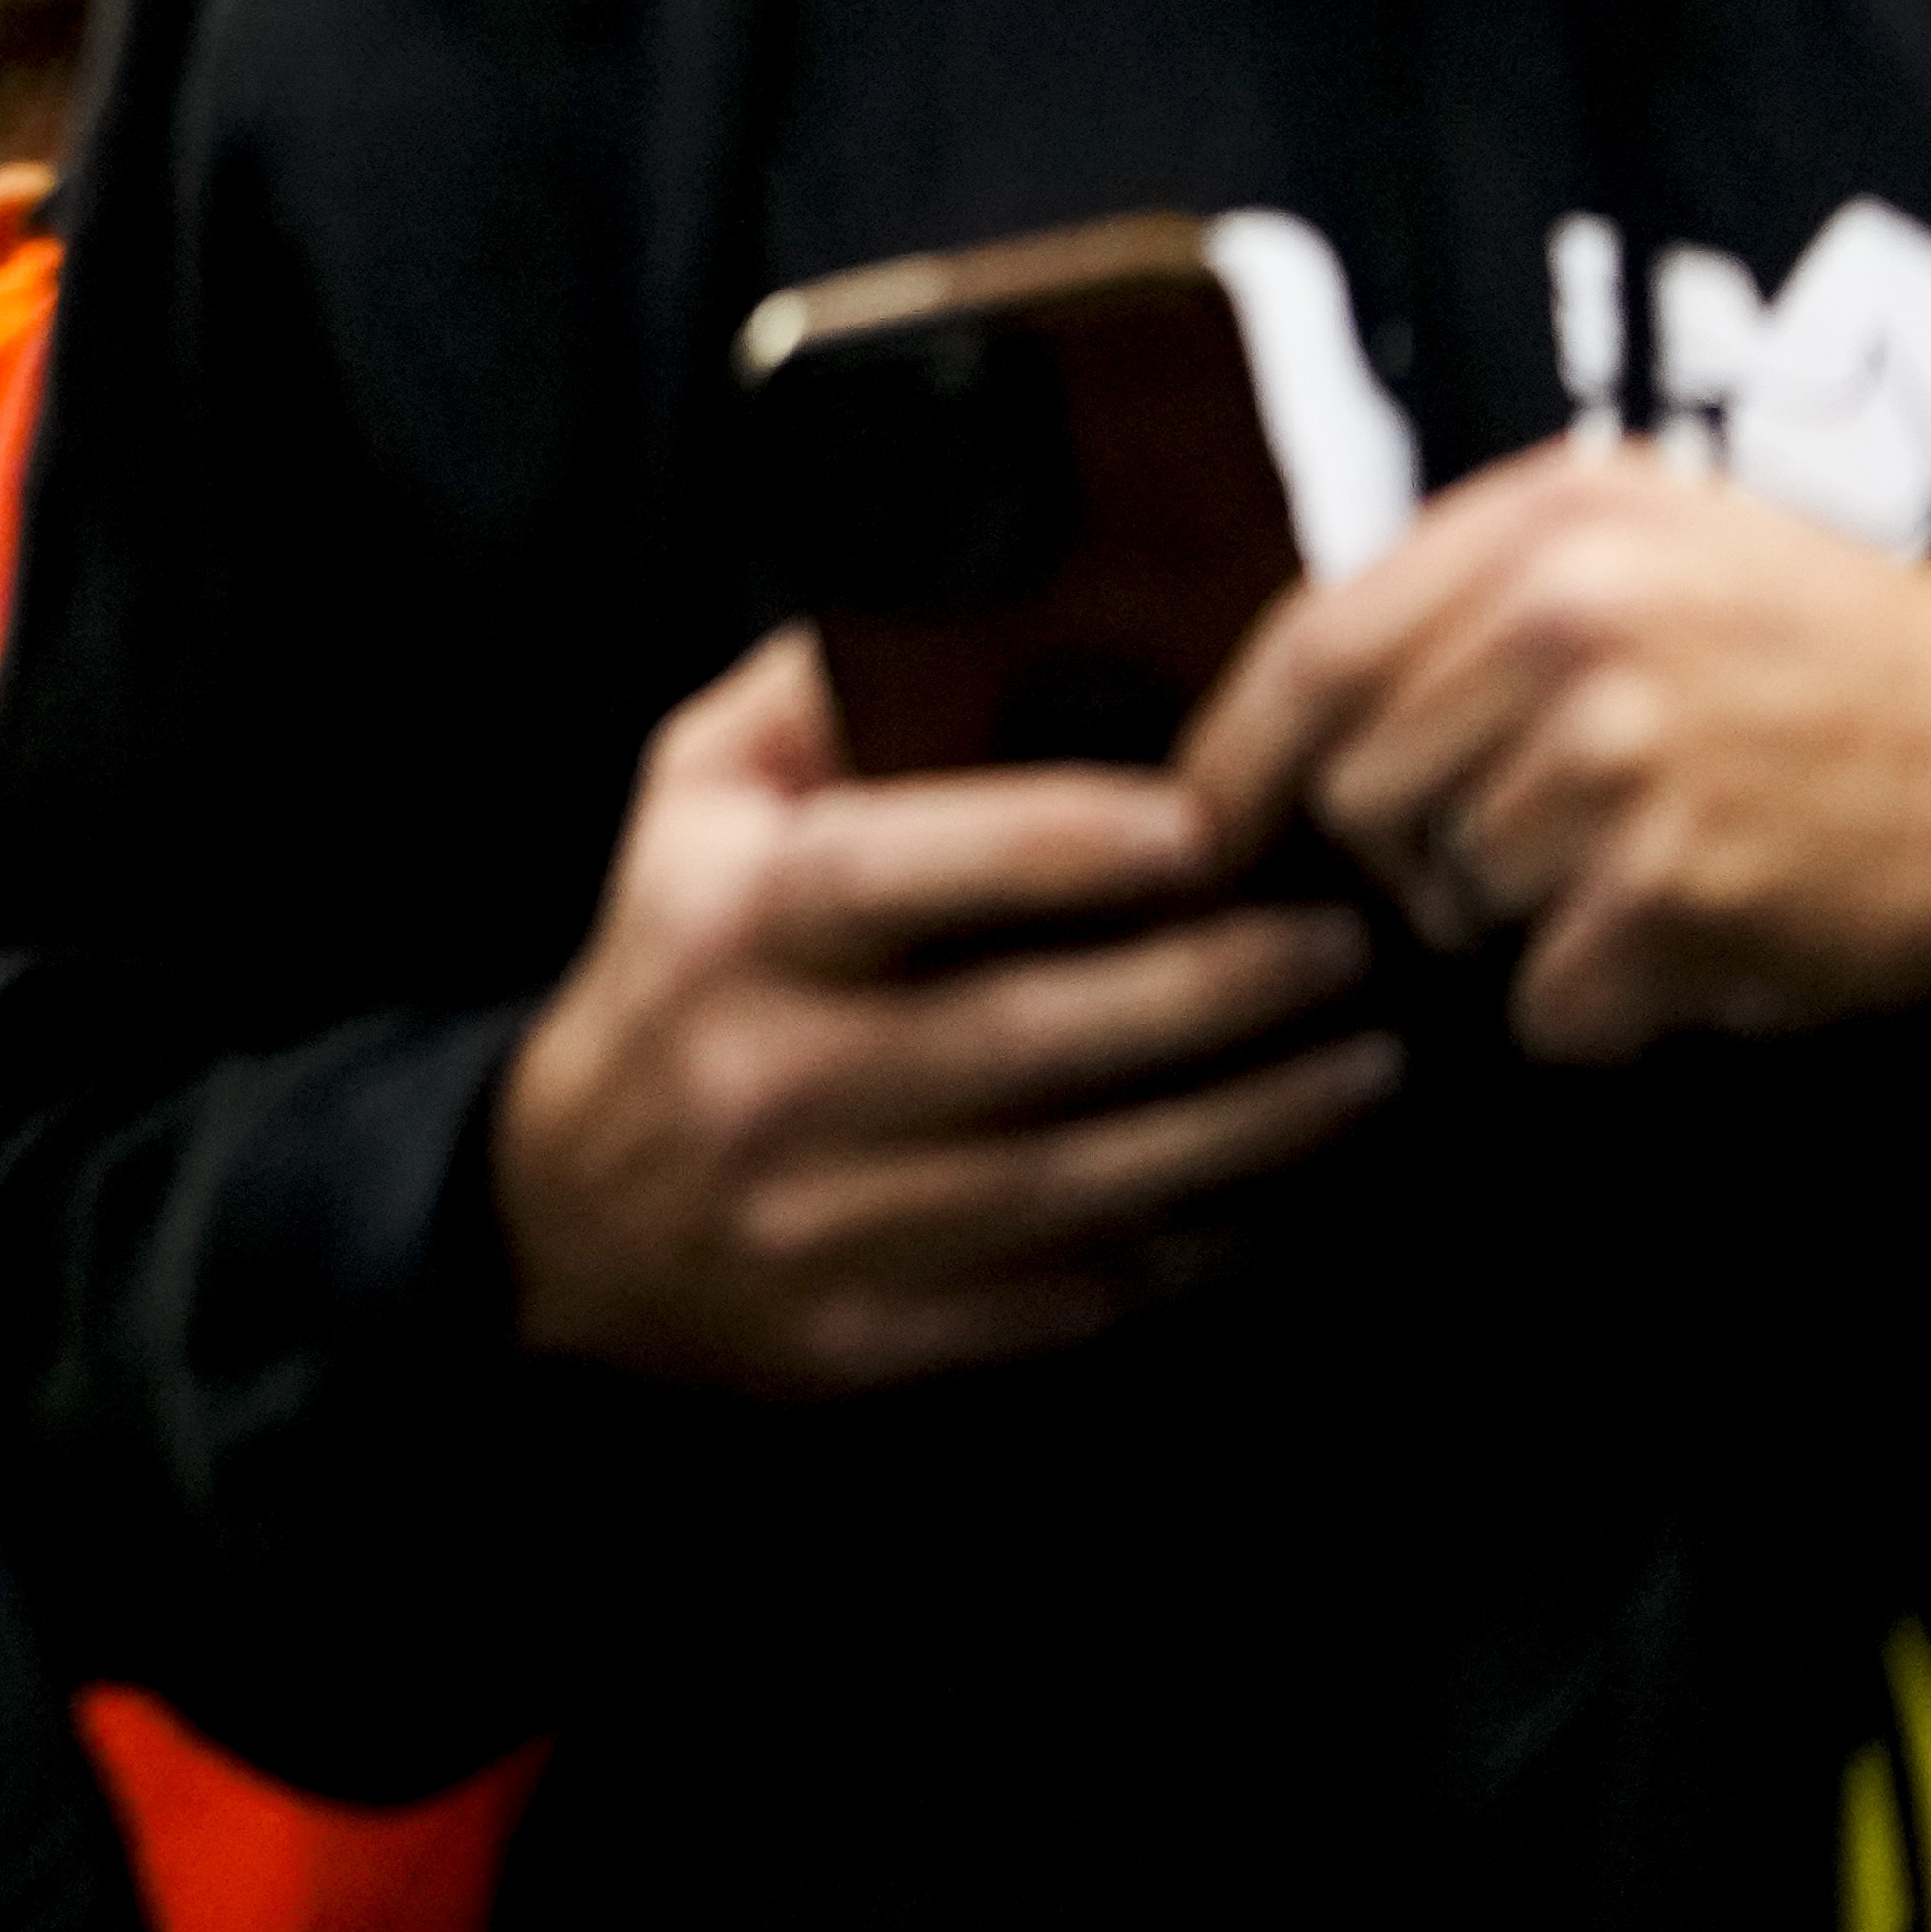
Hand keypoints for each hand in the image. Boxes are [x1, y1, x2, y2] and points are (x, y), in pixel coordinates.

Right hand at [500, 628, 1394, 1396]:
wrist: (563, 1212)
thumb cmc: (673, 958)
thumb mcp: (694, 799)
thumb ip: (813, 692)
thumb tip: (966, 590)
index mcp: (733, 924)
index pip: (900, 876)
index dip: (1057, 847)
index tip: (1209, 820)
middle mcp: (771, 1076)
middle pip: (1025, 1038)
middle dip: (1213, 992)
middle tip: (1344, 940)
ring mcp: (822, 1223)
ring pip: (1076, 1185)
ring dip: (1246, 1129)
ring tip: (1367, 1065)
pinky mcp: (871, 1341)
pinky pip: (1070, 1299)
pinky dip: (1196, 1251)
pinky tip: (1286, 1197)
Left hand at [1177, 444, 1930, 1063]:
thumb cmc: (1812, 650)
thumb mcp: (1642, 540)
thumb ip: (1467, 592)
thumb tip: (1289, 707)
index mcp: (1543, 523)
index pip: (1308, 651)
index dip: (1237, 758)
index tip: (1207, 827)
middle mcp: (1565, 623)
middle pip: (1358, 792)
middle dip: (1413, 848)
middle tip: (1528, 848)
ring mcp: (1618, 756)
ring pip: (1447, 896)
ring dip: (1523, 921)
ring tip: (1636, 874)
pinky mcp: (1674, 886)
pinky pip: (1545, 998)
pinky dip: (1598, 1006)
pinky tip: (1681, 948)